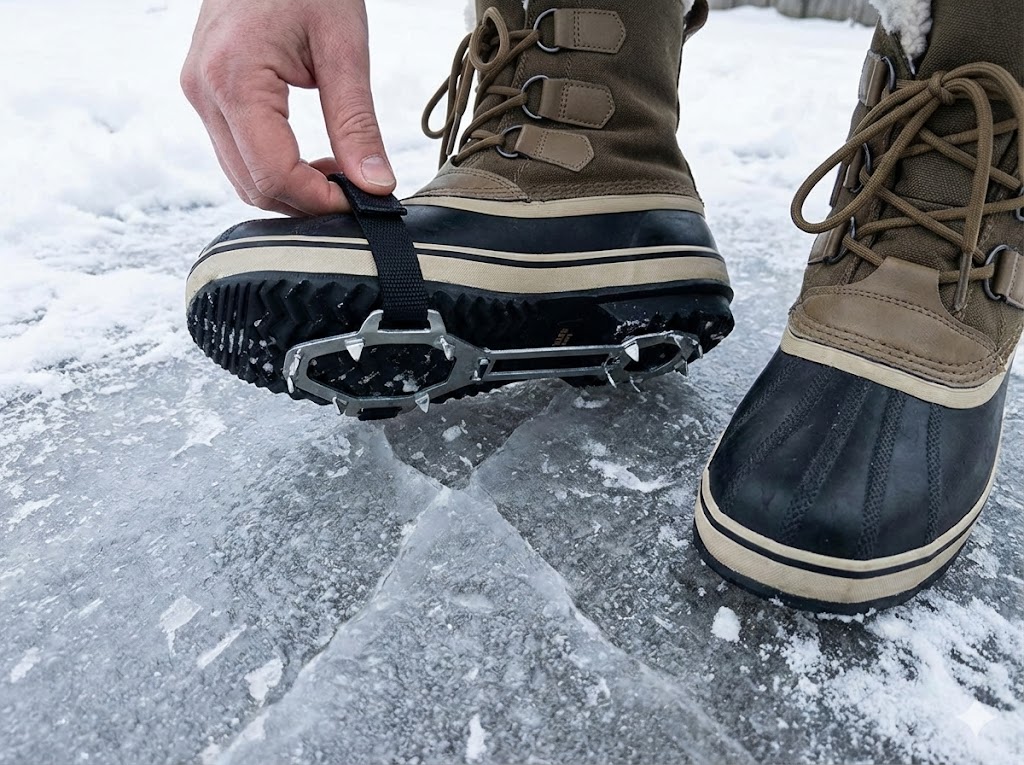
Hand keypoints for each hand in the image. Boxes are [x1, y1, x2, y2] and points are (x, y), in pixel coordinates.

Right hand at [181, 0, 394, 215]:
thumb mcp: (344, 47)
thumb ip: (356, 123)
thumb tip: (376, 185)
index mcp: (233, 79)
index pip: (273, 175)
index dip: (319, 201)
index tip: (363, 202)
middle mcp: (204, 91)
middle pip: (252, 186)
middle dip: (306, 202)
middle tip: (357, 193)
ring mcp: (199, 93)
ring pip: (241, 176)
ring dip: (292, 189)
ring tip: (340, 173)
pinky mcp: (207, 93)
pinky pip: (238, 152)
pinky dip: (276, 169)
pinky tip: (315, 159)